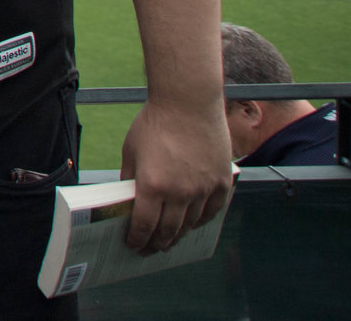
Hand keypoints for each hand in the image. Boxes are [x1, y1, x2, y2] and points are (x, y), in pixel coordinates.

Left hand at [120, 95, 232, 253]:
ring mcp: (205, 189)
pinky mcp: (223, 183)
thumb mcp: (131, 151)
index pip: (145, 225)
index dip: (138, 239)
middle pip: (169, 231)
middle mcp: (181, 192)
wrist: (188, 102)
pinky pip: (213, 211)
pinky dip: (201, 221)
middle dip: (157, 244)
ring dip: (179, 235)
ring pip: (192, 224)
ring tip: (170, 239)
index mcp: (153, 185)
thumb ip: (131, 179)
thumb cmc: (154, 123)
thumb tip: (129, 202)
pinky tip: (192, 224)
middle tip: (150, 249)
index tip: (133, 246)